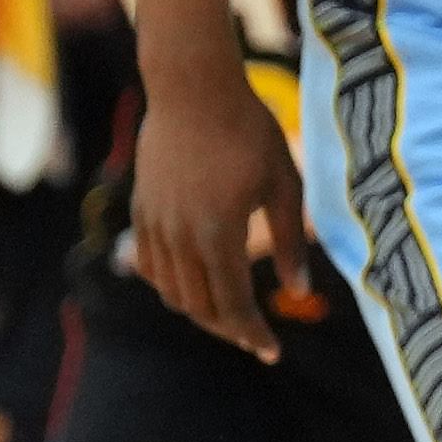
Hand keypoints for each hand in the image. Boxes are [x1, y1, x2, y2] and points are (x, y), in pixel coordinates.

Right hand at [130, 58, 317, 357]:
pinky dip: (173, 287)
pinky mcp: (141, 212)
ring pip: (173, 294)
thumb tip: (300, 291)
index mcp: (220, 234)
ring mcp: (155, 225)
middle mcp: (181, 237)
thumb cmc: (249, 130)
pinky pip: (152, 268)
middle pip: (201, 309)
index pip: (235, 306)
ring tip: (229, 314)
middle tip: (254, 338)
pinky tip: (196, 285)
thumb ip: (290, 242)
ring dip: (201, 312)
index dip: (254, 335)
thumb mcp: (284, 184)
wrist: (193, 88)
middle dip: (230, 330)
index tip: (272, 352)